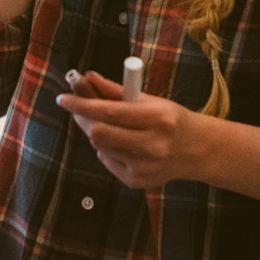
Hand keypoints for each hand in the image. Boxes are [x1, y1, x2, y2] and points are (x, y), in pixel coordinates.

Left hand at [57, 73, 204, 190]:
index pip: (109, 111)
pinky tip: (123, 144)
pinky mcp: (137, 181)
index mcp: (158, 118)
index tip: (63, 98)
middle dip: (82, 118)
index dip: (82, 104)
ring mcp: (145, 167)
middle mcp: (153, 145)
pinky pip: (106, 160)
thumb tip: (88, 77)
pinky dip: (106, 148)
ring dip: (96, 132)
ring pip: (100, 146)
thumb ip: (117, 90)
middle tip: (77, 108)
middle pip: (99, 133)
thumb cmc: (169, 119)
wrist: (195, 150)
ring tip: (111, 125)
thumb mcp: (150, 100)